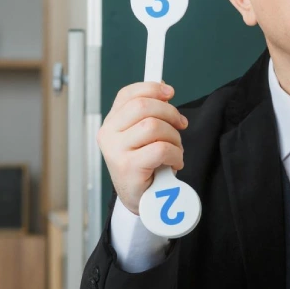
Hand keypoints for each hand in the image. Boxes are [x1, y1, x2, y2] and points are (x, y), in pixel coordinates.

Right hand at [97, 82, 188, 215]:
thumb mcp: (143, 136)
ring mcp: (116, 151)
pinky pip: (160, 149)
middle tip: (181, 125)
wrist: (139, 200)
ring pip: (153, 126)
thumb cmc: (144, 166)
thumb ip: (149, 114)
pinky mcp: (128, 167)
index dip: (151, 88)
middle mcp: (108, 134)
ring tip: (175, 150)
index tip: (170, 92)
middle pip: (143, 106)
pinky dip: (175, 154)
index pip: (128, 94)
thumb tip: (164, 88)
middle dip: (170, 113)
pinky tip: (174, 162)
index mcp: (111, 123)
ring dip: (174, 137)